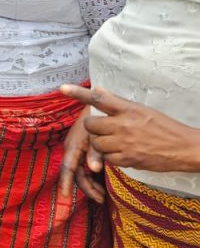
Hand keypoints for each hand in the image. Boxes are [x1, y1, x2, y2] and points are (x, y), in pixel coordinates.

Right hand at [59, 103, 104, 202]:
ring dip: (91, 184)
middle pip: (76, 173)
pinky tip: (102, 183)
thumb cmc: (96, 117)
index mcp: (73, 146)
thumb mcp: (95, 134)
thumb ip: (95, 151)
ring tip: (102, 194)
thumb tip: (94, 169)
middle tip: (100, 198)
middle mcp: (73, 150)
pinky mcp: (85, 150)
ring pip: (82, 172)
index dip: (66, 182)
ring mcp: (79, 151)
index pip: (67, 168)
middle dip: (86, 187)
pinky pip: (86, 167)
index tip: (65, 195)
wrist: (96, 103)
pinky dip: (93, 177)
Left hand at [61, 85, 199, 173]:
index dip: (78, 93)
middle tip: (103, 130)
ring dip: (100, 144)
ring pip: (96, 143)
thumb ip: (118, 102)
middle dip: (93, 128)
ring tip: (114, 142)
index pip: (98, 98)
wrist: (184, 148)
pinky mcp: (128, 159)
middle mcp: (124, 124)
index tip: (62, 88)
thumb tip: (99, 89)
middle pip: (90, 125)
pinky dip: (110, 157)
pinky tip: (122, 153)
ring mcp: (125, 142)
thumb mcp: (142, 109)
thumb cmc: (163, 126)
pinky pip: (107, 158)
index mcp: (128, 109)